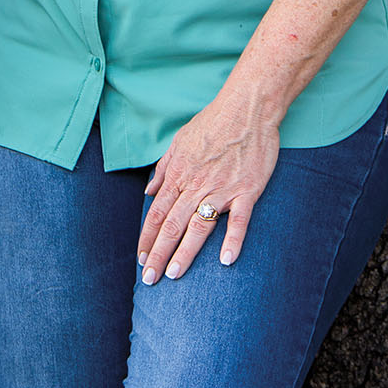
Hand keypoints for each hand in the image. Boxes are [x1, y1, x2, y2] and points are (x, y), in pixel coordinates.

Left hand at [137, 96, 279, 281]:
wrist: (246, 108)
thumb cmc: (213, 123)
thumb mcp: (179, 140)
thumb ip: (164, 168)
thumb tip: (148, 191)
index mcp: (179, 174)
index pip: (157, 212)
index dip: (147, 237)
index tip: (141, 259)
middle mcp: (197, 185)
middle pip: (173, 225)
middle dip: (159, 254)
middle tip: (150, 279)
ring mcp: (222, 189)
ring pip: (199, 226)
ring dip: (185, 252)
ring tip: (174, 274)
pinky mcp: (247, 191)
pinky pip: (239, 220)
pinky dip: (232, 240)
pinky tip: (225, 260)